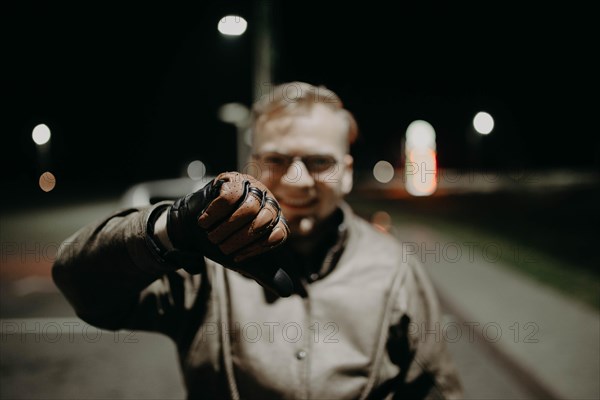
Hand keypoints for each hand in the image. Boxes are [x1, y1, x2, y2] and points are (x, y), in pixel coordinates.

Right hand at [166, 172, 293, 296]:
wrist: (193, 230)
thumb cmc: (223, 243)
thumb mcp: (244, 260)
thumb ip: (266, 274)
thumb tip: (287, 291)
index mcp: (276, 220)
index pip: (278, 235)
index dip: (255, 249)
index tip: (236, 258)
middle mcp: (269, 201)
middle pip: (263, 220)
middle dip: (238, 240)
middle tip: (220, 247)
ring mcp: (252, 187)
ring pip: (248, 208)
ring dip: (225, 228)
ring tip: (212, 235)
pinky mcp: (232, 179)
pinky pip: (228, 197)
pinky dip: (214, 214)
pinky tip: (205, 221)